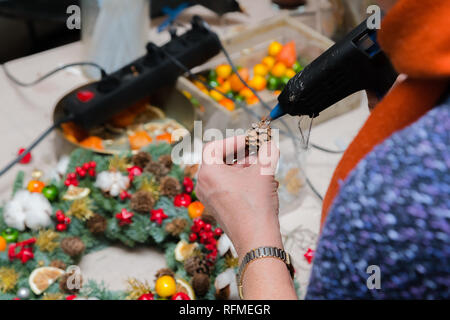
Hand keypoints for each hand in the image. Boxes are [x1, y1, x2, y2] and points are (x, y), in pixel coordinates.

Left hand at [195, 136, 281, 258]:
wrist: (256, 239)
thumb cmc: (255, 205)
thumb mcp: (264, 172)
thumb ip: (267, 152)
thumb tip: (271, 144)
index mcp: (208, 172)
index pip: (214, 146)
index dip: (233, 140)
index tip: (249, 140)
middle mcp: (203, 184)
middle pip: (219, 159)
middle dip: (240, 154)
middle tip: (257, 152)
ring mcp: (208, 197)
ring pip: (224, 173)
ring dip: (242, 168)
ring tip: (261, 169)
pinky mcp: (216, 207)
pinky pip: (225, 186)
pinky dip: (240, 180)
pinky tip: (259, 183)